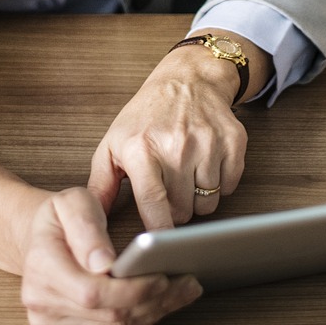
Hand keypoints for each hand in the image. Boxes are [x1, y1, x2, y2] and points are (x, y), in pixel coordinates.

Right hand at [20, 187, 201, 324]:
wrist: (39, 239)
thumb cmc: (60, 217)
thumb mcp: (72, 202)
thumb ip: (87, 227)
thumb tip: (104, 263)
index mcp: (41, 267)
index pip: (92, 292)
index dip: (131, 290)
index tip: (163, 277)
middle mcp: (40, 303)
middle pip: (108, 316)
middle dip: (153, 301)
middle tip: (189, 282)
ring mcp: (49, 324)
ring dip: (153, 313)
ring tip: (184, 290)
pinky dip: (140, 321)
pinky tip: (162, 303)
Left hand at [87, 39, 253, 229]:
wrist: (187, 79)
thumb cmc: (146, 115)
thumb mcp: (113, 144)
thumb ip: (100, 185)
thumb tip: (91, 221)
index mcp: (142, 148)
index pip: (154, 205)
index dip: (158, 232)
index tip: (157, 245)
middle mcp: (177, 145)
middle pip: (184, 211)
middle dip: (176, 209)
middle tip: (169, 188)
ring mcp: (208, 142)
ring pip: (208, 203)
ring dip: (198, 198)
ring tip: (186, 174)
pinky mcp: (233, 141)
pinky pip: (229, 186)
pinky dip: (219, 183)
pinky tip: (206, 164)